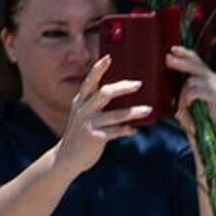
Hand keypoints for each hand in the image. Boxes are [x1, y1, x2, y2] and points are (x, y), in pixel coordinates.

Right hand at [57, 56, 149, 173]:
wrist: (67, 157)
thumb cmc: (81, 134)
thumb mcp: (84, 115)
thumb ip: (95, 104)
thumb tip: (116, 92)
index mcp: (81, 101)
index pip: (90, 81)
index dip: (98, 69)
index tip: (108, 57)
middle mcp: (83, 109)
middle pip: (104, 93)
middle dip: (122, 87)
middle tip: (138, 84)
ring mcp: (88, 123)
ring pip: (114, 115)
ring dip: (133, 112)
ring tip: (148, 110)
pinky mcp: (94, 137)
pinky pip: (115, 132)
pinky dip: (126, 130)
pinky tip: (134, 131)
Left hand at [168, 43, 215, 122]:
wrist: (198, 133)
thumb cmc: (187, 113)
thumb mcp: (179, 92)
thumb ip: (178, 79)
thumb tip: (167, 62)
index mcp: (204, 75)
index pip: (195, 58)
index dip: (184, 53)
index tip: (172, 49)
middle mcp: (213, 78)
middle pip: (195, 64)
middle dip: (180, 63)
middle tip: (167, 60)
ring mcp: (215, 87)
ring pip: (192, 80)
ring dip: (183, 91)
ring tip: (183, 103)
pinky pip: (193, 91)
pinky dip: (187, 98)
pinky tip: (187, 105)